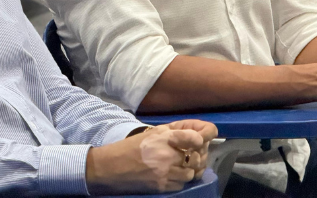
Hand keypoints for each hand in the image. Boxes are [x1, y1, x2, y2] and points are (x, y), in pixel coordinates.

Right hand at [86, 122, 215, 194]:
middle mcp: (167, 155)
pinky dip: (181, 179)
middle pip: (198, 157)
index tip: (202, 139)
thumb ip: (176, 130)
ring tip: (182, 164)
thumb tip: (198, 132)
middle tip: (192, 152)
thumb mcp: (153, 132)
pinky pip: (182, 184)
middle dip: (198, 155)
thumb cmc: (132, 146)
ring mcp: (166, 173)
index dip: (204, 137)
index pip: (196, 138)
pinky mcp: (162, 187)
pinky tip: (174, 173)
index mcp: (165, 137)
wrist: (112, 167)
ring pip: (192, 173)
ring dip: (190, 168)